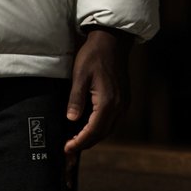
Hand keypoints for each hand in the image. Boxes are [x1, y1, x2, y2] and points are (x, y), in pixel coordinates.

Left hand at [64, 28, 131, 164]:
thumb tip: (71, 119)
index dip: (79, 142)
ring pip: (108, 129)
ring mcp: (123, 104)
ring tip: (76, 139)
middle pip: (102, 134)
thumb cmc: (94, 56)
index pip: (93, 131)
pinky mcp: (124, 100)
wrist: (113, 41)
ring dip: (93, 136)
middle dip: (85, 143)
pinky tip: (88, 126)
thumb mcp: (79, 75)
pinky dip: (100, 127)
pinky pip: (112, 121)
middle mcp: (119, 107)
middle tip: (68, 148)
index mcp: (107, 102)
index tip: (66, 149)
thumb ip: (75, 99)